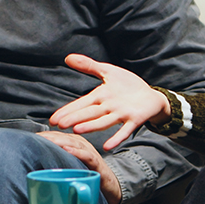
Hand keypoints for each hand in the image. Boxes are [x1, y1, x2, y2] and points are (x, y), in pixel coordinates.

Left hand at [37, 131, 121, 203]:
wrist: (111, 186)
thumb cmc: (88, 176)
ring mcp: (90, 153)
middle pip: (63, 137)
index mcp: (75, 144)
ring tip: (46, 140)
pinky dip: (77, 152)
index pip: (57, 135)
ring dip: (59, 141)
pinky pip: (87, 156)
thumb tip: (38, 163)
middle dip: (48, 136)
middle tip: (35, 136)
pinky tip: (67, 150)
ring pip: (74, 143)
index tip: (30, 137)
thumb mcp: (71, 165)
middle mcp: (82, 145)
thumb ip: (58, 161)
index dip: (44, 135)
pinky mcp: (97, 164)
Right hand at [49, 53, 171, 150]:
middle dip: (74, 118)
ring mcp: (121, 114)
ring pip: (103, 121)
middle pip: (89, 113)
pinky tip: (108, 146)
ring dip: (91, 126)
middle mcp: (108, 108)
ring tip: (77, 130)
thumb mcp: (108, 71)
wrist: (151, 96)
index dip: (68, 110)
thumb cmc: (128, 85)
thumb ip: (89, 66)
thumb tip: (68, 58)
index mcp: (101, 97)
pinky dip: (116, 138)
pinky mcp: (134, 119)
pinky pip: (124, 130)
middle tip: (60, 125)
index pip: (81, 103)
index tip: (54, 119)